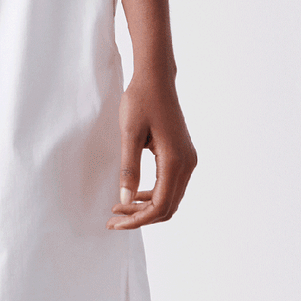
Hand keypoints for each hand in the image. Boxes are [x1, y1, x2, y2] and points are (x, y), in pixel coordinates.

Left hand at [107, 74, 196, 229]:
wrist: (156, 79)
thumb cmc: (141, 101)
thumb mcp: (129, 134)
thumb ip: (129, 168)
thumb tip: (125, 201)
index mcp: (175, 160)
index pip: (160, 205)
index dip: (137, 219)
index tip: (114, 221)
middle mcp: (187, 163)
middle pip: (167, 207)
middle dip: (140, 218)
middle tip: (113, 220)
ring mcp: (188, 160)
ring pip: (170, 198)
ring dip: (146, 208)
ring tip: (119, 209)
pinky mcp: (183, 156)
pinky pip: (171, 186)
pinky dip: (153, 196)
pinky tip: (133, 195)